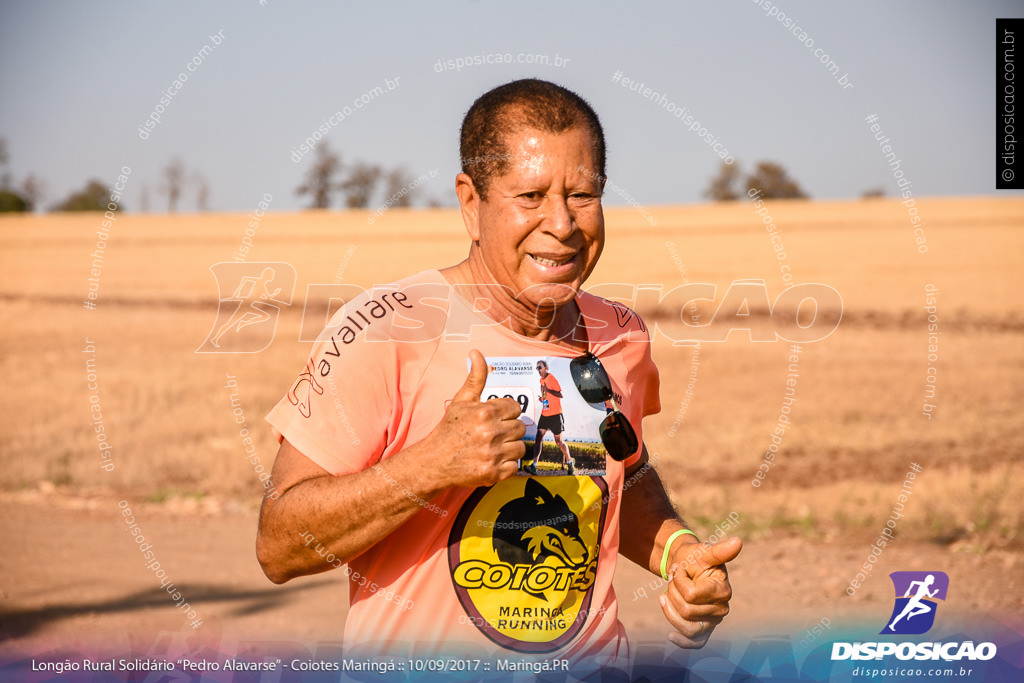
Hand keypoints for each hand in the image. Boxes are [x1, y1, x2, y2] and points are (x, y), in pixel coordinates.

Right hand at [425, 350, 525, 488]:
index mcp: (485, 412)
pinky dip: (506, 465)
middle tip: (491, 434)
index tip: (493, 418)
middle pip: (519, 428)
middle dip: (507, 430)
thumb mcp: (461, 400)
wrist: (434, 461)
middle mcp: (491, 433)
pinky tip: (492, 460)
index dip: (505, 413)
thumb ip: (475, 377)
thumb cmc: (449, 429)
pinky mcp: (493, 473)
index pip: (515, 408)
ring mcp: (493, 454)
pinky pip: (514, 466)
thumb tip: (476, 352)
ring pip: (520, 447)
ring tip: (492, 447)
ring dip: (509, 448)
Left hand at [659, 536, 741, 647]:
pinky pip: (695, 642)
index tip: (678, 569)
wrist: (685, 566)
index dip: (678, 580)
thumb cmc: (694, 557)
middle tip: (675, 579)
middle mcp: (722, 608)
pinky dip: (683, 641)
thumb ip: (719, 551)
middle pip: (685, 610)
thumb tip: (738, 542)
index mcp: (723, 589)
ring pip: (686, 626)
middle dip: (673, 592)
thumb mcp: (703, 551)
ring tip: (667, 593)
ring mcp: (713, 620)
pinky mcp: (704, 629)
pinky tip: (670, 637)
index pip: (691, 595)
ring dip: (670, 609)